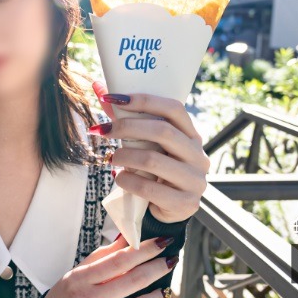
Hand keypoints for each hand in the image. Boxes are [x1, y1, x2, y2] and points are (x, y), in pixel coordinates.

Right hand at [42, 234, 177, 297]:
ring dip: (157, 295)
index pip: (119, 260)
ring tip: (164, 289)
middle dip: (158, 267)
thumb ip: (100, 257)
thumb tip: (126, 238)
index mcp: (78, 281)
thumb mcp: (73, 277)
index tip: (161, 242)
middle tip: (171, 260)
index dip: (145, 249)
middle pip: (134, 280)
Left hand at [92, 81, 208, 222]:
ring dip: (124, 156)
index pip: (173, 108)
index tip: (112, 98)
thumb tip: (99, 86)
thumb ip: (126, 118)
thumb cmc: (154, 171)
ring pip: (153, 159)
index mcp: (191, 136)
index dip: (143, 100)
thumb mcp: (145, 145)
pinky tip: (119, 178)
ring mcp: (195, 180)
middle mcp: (198, 155)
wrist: (166, 211)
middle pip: (162, 131)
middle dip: (127, 127)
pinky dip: (128, 181)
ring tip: (111, 158)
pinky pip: (150, 188)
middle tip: (103, 131)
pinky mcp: (185, 203)